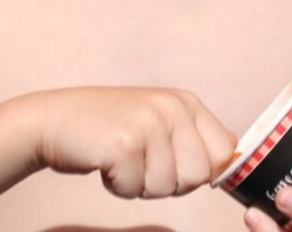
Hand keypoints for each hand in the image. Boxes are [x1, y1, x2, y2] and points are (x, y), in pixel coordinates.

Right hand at [34, 85, 234, 198]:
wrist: (57, 119)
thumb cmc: (110, 128)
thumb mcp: (160, 122)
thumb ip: (194, 137)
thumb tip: (234, 157)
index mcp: (186, 103)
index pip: (225, 152)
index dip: (203, 172)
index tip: (176, 167)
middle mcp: (173, 108)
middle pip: (198, 177)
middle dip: (169, 183)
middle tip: (140, 161)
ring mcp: (149, 124)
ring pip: (166, 188)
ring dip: (140, 184)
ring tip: (121, 158)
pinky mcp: (124, 144)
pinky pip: (134, 189)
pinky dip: (117, 186)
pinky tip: (105, 161)